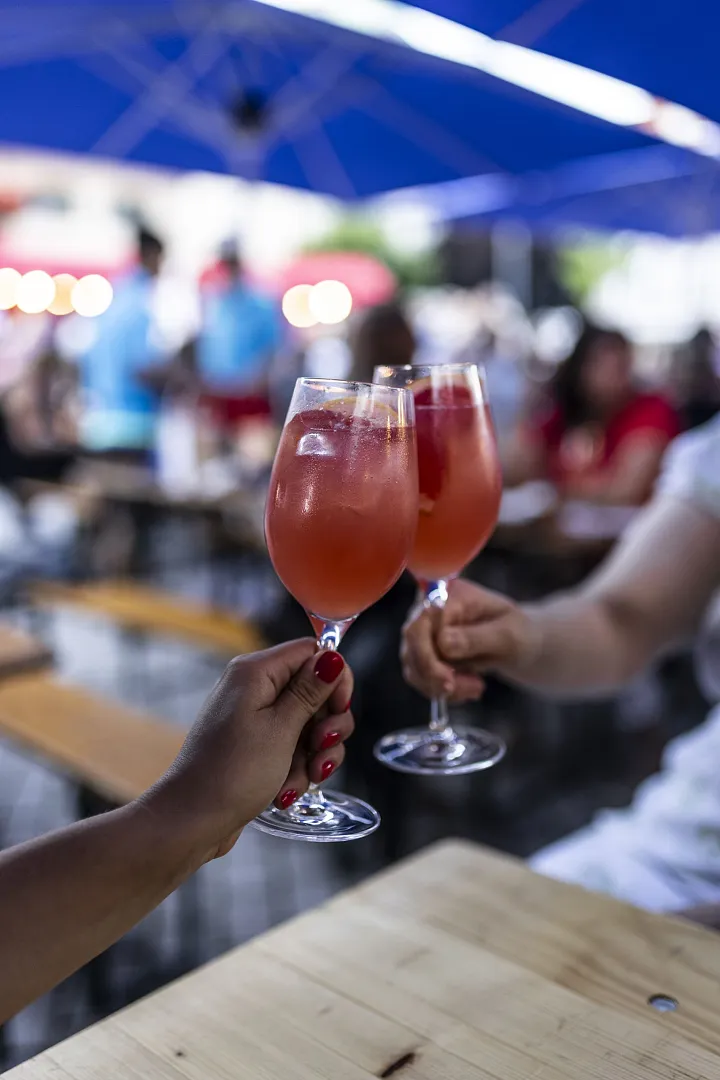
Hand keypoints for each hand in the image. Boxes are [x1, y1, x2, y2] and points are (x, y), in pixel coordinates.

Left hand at [145, 639, 353, 859]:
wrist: (192, 821)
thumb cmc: (231, 773)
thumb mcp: (282, 730)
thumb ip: (310, 691)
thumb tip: (332, 657)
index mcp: (256, 672)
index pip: (312, 652)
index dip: (334, 678)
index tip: (339, 709)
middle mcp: (254, 689)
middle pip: (315, 691)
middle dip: (326, 726)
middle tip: (319, 750)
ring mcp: (254, 719)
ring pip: (309, 725)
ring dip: (313, 756)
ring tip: (300, 779)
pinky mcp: (255, 745)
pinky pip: (292, 747)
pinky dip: (296, 769)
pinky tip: (285, 791)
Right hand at [401, 579, 535, 702]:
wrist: (518, 642)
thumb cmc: (516, 631)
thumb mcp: (507, 633)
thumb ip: (476, 637)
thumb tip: (443, 644)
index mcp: (447, 595)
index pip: (421, 623)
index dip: (427, 654)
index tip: (448, 680)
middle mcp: (427, 611)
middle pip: (411, 646)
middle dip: (435, 676)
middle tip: (471, 689)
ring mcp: (422, 633)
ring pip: (414, 667)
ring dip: (442, 687)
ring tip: (476, 688)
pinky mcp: (422, 654)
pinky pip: (421, 679)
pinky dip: (443, 691)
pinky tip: (468, 688)